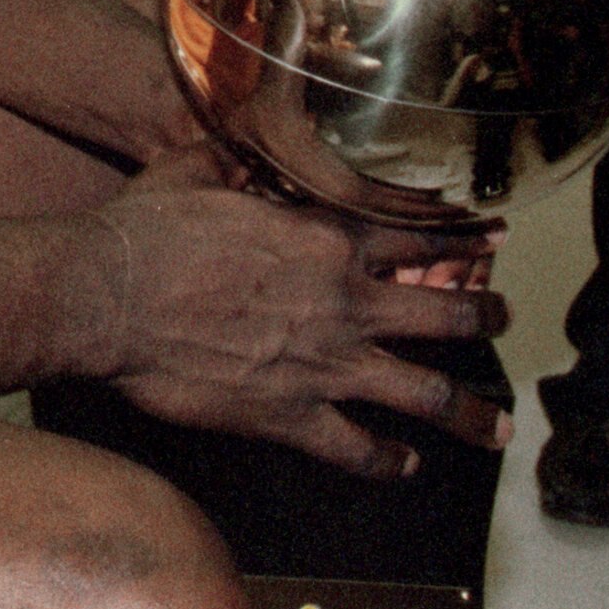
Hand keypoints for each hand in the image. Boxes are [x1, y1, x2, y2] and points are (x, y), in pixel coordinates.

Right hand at [80, 148, 510, 478]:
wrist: (105, 297)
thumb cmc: (144, 230)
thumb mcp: (192, 171)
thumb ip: (234, 160)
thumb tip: (245, 142)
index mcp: (323, 239)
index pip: (417, 239)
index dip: (465, 239)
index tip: (495, 239)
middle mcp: (341, 301)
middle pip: (444, 315)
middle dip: (486, 318)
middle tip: (503, 320)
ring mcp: (323, 364)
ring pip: (425, 393)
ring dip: (470, 412)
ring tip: (496, 426)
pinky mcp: (291, 415)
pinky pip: (357, 448)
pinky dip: (386, 461)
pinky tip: (402, 465)